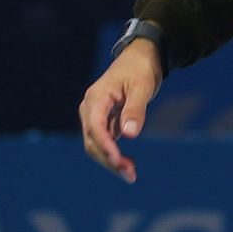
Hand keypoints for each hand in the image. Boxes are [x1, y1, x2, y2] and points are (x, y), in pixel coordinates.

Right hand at [78, 38, 163, 183]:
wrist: (142, 57)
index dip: (105, 146)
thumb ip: (136, 109)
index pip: (95, 127)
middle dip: (109, 159)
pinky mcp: (104, 120)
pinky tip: (127, 164)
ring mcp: (95, 115)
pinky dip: (114, 153)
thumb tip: (130, 135)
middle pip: (92, 141)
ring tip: (130, 174)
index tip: (118, 161)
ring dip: (110, 160)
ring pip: (96, 144)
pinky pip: (105, 141)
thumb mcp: (142, 86)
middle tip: (130, 174)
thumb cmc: (141, 68)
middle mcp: (90, 108)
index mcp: (96, 98)